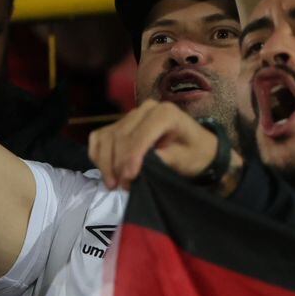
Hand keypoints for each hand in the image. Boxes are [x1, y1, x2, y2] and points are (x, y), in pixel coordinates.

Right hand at [88, 101, 237, 190]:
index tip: (129, 178)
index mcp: (165, 113)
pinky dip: (98, 154)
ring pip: (107, 137)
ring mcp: (131, 115)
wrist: (196, 148)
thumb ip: (164, 159)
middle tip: (122, 186)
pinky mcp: (121, 124)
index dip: (131, 157)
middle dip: (117, 164)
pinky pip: (100, 137)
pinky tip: (106, 171)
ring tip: (114, 184)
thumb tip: (140, 164)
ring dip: (105, 162)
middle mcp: (145, 109)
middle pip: (120, 136)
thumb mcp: (185, 160)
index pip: (139, 135)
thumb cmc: (194, 154)